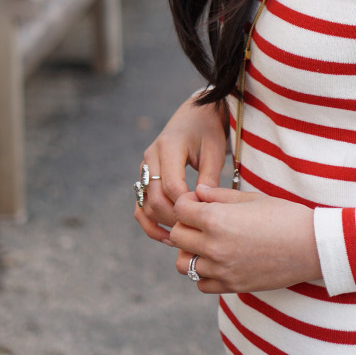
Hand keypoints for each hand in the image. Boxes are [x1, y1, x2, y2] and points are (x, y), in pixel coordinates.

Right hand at [134, 94, 227, 243]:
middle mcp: (151, 156)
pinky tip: (166, 237)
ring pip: (145, 204)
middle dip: (174, 218)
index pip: (172, 185)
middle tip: (195, 233)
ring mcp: (144, 167)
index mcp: (169, 145)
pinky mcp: (144, 177)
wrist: (194, 115)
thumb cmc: (207, 131)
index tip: (203, 217)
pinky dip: (149, 222)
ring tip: (182, 239)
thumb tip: (203, 206)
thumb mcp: (214, 150)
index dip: (186, 205)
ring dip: (161, 224)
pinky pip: (141, 205)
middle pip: (156, 198)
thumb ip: (209, 176)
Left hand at [171, 184, 321, 292]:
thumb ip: (219, 195)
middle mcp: (213, 246)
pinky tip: (220, 261)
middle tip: (201, 220)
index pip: (180, 209)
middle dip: (185, 225)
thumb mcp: (251, 198)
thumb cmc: (284, 215)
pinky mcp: (231, 286)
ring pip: (183, 264)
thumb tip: (197, 192)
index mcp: (217, 219)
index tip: (199, 202)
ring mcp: (221, 269)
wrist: (311, 246)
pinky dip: (204, 273)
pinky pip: (201, 283)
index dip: (187, 202)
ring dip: (190, 252)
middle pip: (176, 236)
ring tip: (207, 243)